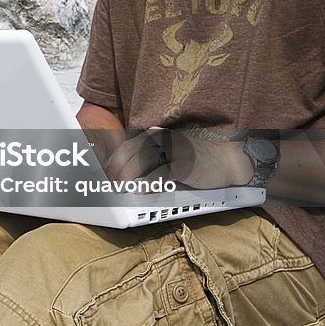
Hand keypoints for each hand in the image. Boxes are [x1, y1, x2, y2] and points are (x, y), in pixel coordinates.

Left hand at [105, 128, 251, 189]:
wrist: (225, 160)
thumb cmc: (193, 161)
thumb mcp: (167, 156)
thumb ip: (146, 161)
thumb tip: (120, 176)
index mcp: (155, 135)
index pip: (125, 145)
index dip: (110, 160)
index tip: (100, 174)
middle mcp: (162, 138)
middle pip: (129, 150)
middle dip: (114, 168)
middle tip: (107, 184)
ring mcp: (174, 149)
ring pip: (142, 159)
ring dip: (127, 175)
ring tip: (119, 188)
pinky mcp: (185, 163)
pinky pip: (162, 172)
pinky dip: (149, 182)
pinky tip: (140, 190)